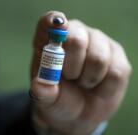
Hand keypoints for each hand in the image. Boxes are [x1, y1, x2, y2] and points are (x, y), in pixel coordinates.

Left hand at [30, 11, 131, 134]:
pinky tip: (98, 87)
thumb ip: (43, 92)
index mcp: (50, 42)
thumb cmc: (59, 99)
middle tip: (70, 78)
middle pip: (76, 40)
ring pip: (98, 58)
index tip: (58, 27)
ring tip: (83, 83)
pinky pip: (115, 72)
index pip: (48, 22)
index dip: (52, 23)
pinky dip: (105, 88)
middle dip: (72, 68)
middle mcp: (75, 35)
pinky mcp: (117, 56)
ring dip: (88, 79)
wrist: (78, 112)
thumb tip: (38, 86)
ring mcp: (98, 43)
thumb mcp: (47, 99)